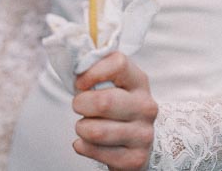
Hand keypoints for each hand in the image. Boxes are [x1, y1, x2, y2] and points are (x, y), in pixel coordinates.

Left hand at [72, 51, 158, 170]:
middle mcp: (146, 107)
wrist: (133, 141)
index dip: (91, 71)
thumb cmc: (114, 106)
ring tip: (85, 126)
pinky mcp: (135, 159)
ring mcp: (144, 134)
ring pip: (96, 131)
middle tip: (79, 106)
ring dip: (81, 128)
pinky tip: (87, 142)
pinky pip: (95, 152)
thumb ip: (95, 69)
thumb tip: (75, 64)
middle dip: (81, 104)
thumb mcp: (110, 83)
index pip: (118, 64)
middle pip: (104, 102)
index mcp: (139, 81)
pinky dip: (83, 146)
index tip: (80, 82)